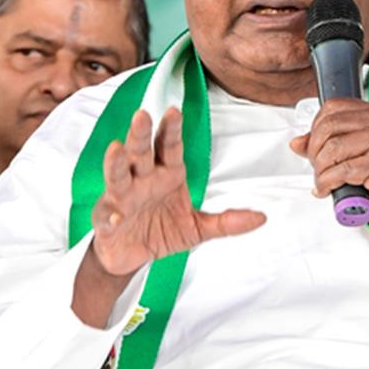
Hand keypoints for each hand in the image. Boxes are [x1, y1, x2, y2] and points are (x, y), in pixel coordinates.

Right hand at [92, 107, 265, 276]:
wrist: (131, 257)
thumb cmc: (161, 231)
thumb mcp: (198, 227)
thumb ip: (227, 221)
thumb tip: (261, 218)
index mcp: (166, 174)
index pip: (169, 146)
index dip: (171, 129)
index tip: (174, 111)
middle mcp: (142, 180)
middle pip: (141, 152)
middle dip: (141, 134)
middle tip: (143, 115)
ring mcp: (122, 198)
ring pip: (117, 176)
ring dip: (116, 162)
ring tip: (116, 149)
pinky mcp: (107, 221)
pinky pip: (108, 216)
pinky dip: (110, 215)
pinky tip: (115, 214)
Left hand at [290, 99, 368, 253]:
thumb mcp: (351, 155)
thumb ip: (325, 144)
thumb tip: (298, 142)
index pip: (332, 108)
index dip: (315, 129)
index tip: (314, 148)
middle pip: (329, 126)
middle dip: (314, 152)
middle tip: (318, 169)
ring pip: (333, 148)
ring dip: (321, 170)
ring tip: (324, 181)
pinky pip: (342, 170)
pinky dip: (328, 182)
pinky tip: (329, 189)